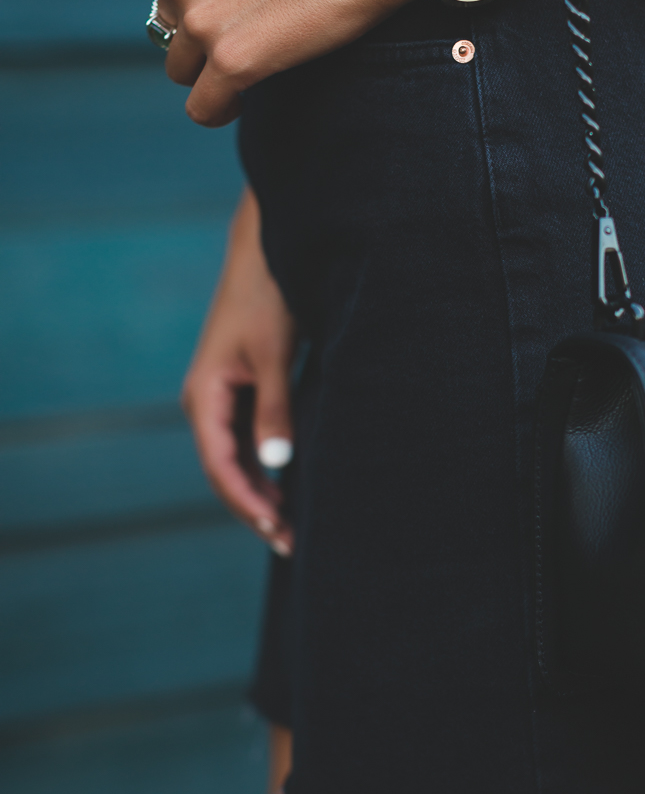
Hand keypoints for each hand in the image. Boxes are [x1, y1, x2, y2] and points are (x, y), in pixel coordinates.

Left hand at [152, 0, 417, 126]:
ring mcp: (202, 22)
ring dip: (212, 76)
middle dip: (203, 45)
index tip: (232, 17)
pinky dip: (219, 110)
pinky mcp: (230, 61)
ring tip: (253, 67)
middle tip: (251, 40)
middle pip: (170, 37)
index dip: (199, 13)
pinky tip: (243, 99)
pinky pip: (202, 109)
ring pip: (182, 74)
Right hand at [182, 188, 295, 554]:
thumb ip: (275, 409)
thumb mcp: (273, 355)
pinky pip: (247, 440)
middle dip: (255, 508)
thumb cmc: (267, 297)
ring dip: (261, 492)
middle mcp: (206, 402)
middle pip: (226, 470)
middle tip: (292, 542)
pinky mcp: (242, 389)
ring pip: (237, 459)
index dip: (246, 503)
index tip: (276, 530)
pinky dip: (266, 467)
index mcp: (204, 396)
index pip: (220, 466)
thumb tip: (276, 464)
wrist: (267, 251)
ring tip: (292, 525)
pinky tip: (289, 487)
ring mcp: (222, 397)